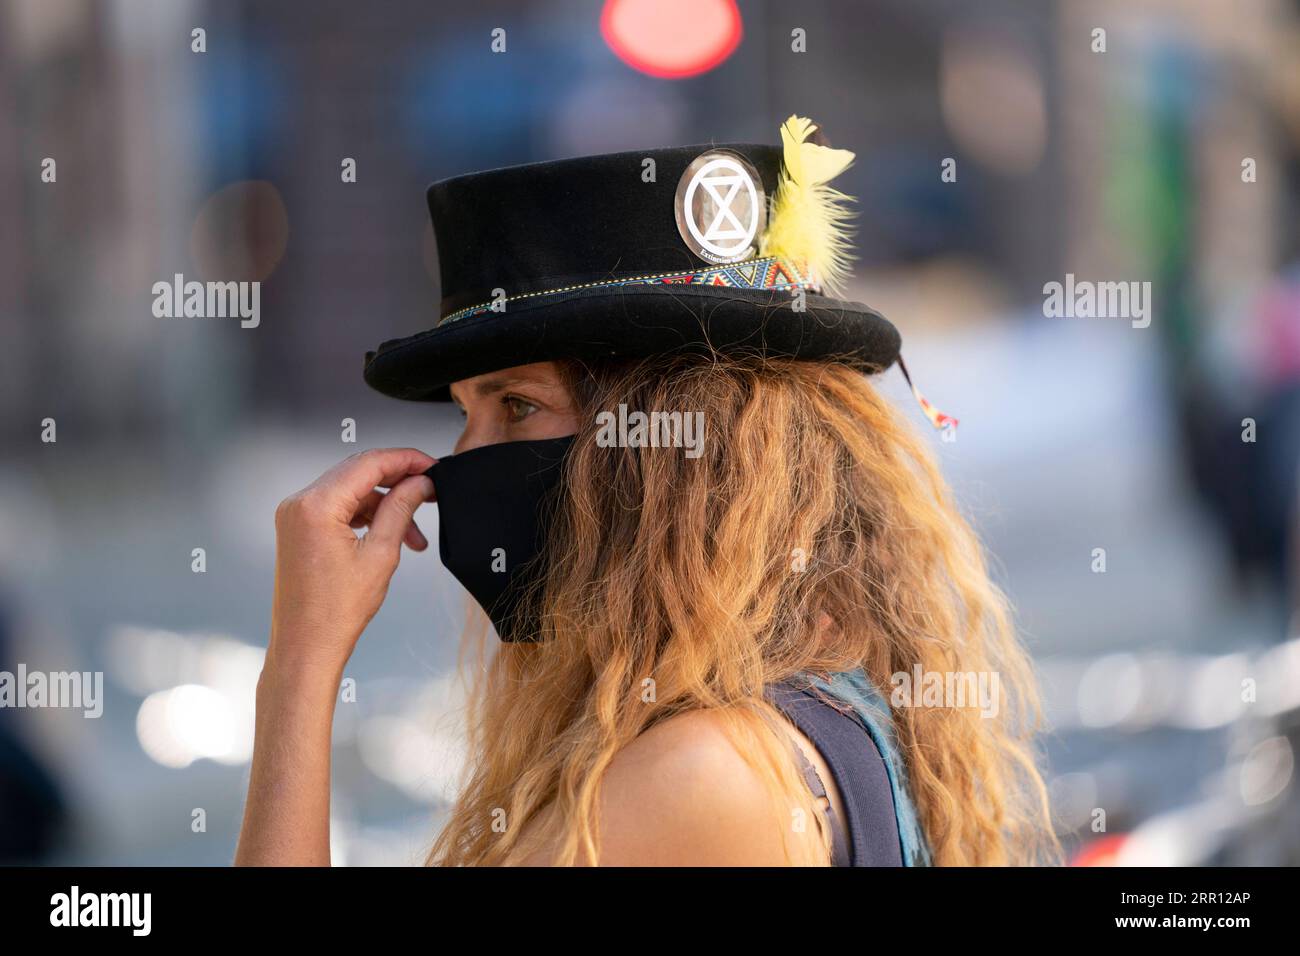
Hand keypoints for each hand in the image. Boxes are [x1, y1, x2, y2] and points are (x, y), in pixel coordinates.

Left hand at [269, 447, 436, 669]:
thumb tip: (419, 483)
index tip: (431, 466)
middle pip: (357, 472)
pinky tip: (389, 532)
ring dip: (384, 504)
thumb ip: (400, 510)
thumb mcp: (380, 555)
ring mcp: (295, 516)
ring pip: (350, 490)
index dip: (406, 460)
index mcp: (316, 506)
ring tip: (413, 532)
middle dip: (397, 481)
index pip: (368, 464)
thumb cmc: (334, 613)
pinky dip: (365, 515)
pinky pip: (337, 507)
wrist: (306, 647)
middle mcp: (299, 504)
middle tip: (429, 491)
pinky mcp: (298, 528)